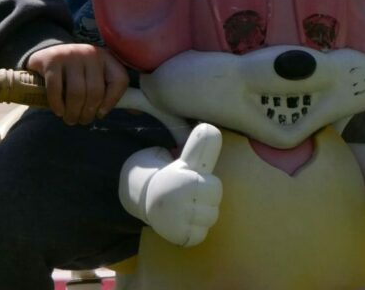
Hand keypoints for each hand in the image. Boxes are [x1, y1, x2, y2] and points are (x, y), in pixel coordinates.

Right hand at [26, 43, 128, 125]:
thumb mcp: (96, 77)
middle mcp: (91, 53)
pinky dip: (57, 105)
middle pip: (95, 91)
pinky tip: (58, 111)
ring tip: (70, 118)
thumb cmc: (77, 73)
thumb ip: (112, 92)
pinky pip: (56, 89)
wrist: (48, 55)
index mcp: (107, 58)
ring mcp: (71, 55)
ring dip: (73, 112)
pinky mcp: (52, 60)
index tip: (100, 113)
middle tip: (81, 120)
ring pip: (77, 92)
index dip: (112, 101)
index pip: (120, 80)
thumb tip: (135, 114)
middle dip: (87, 113)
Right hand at [142, 123, 222, 246]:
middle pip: (214, 207)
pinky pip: (200, 235)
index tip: (195, 180)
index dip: (207, 183)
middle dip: (206, 200)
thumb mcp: (187, 158)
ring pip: (209, 221)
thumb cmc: (175, 176)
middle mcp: (180, 203)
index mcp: (185, 181)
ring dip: (202, 214)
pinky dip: (195, 229)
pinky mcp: (179, 237)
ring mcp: (178, 222)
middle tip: (191, 193)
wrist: (149, 198)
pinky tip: (185, 219)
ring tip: (188, 205)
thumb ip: (200, 145)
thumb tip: (211, 126)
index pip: (215, 187)